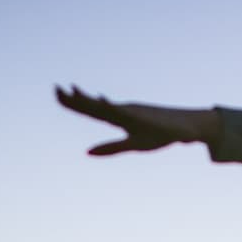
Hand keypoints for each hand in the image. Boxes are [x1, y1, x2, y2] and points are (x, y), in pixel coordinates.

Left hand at [56, 86, 220, 155]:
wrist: (187, 127)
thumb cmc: (160, 134)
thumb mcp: (132, 144)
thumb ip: (110, 148)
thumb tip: (86, 152)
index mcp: (117, 116)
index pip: (90, 109)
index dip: (73, 103)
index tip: (57, 93)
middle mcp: (121, 110)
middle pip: (93, 105)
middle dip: (74, 98)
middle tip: (55, 88)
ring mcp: (132, 112)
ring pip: (106, 106)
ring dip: (90, 99)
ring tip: (72, 90)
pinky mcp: (143, 116)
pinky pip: (124, 112)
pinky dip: (112, 107)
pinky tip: (101, 101)